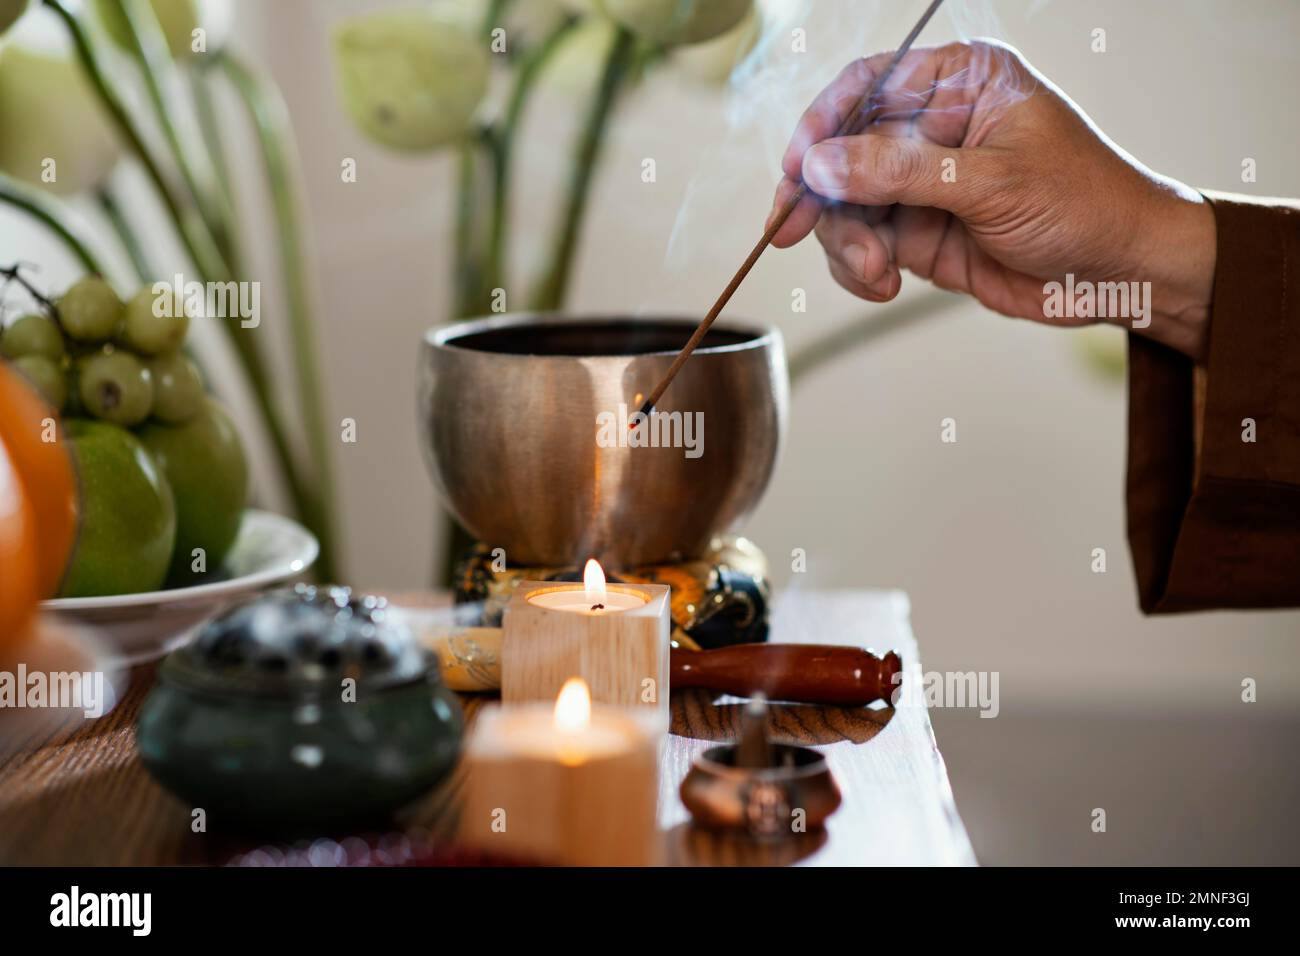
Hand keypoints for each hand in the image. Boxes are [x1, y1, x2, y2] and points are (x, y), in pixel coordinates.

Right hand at [771, 40, 1215, 360]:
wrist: (1121, 272)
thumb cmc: (1084, 203)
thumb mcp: (990, 182)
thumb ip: (900, 172)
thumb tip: (820, 164)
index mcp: (959, 83)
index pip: (866, 87)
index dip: (822, 125)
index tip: (796, 171)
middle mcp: (933, 128)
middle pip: (843, 153)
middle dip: (826, 201)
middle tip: (805, 235)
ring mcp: (922, 184)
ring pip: (846, 207)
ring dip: (847, 245)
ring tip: (876, 274)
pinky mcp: (918, 233)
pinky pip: (862, 246)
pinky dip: (860, 270)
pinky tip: (883, 285)